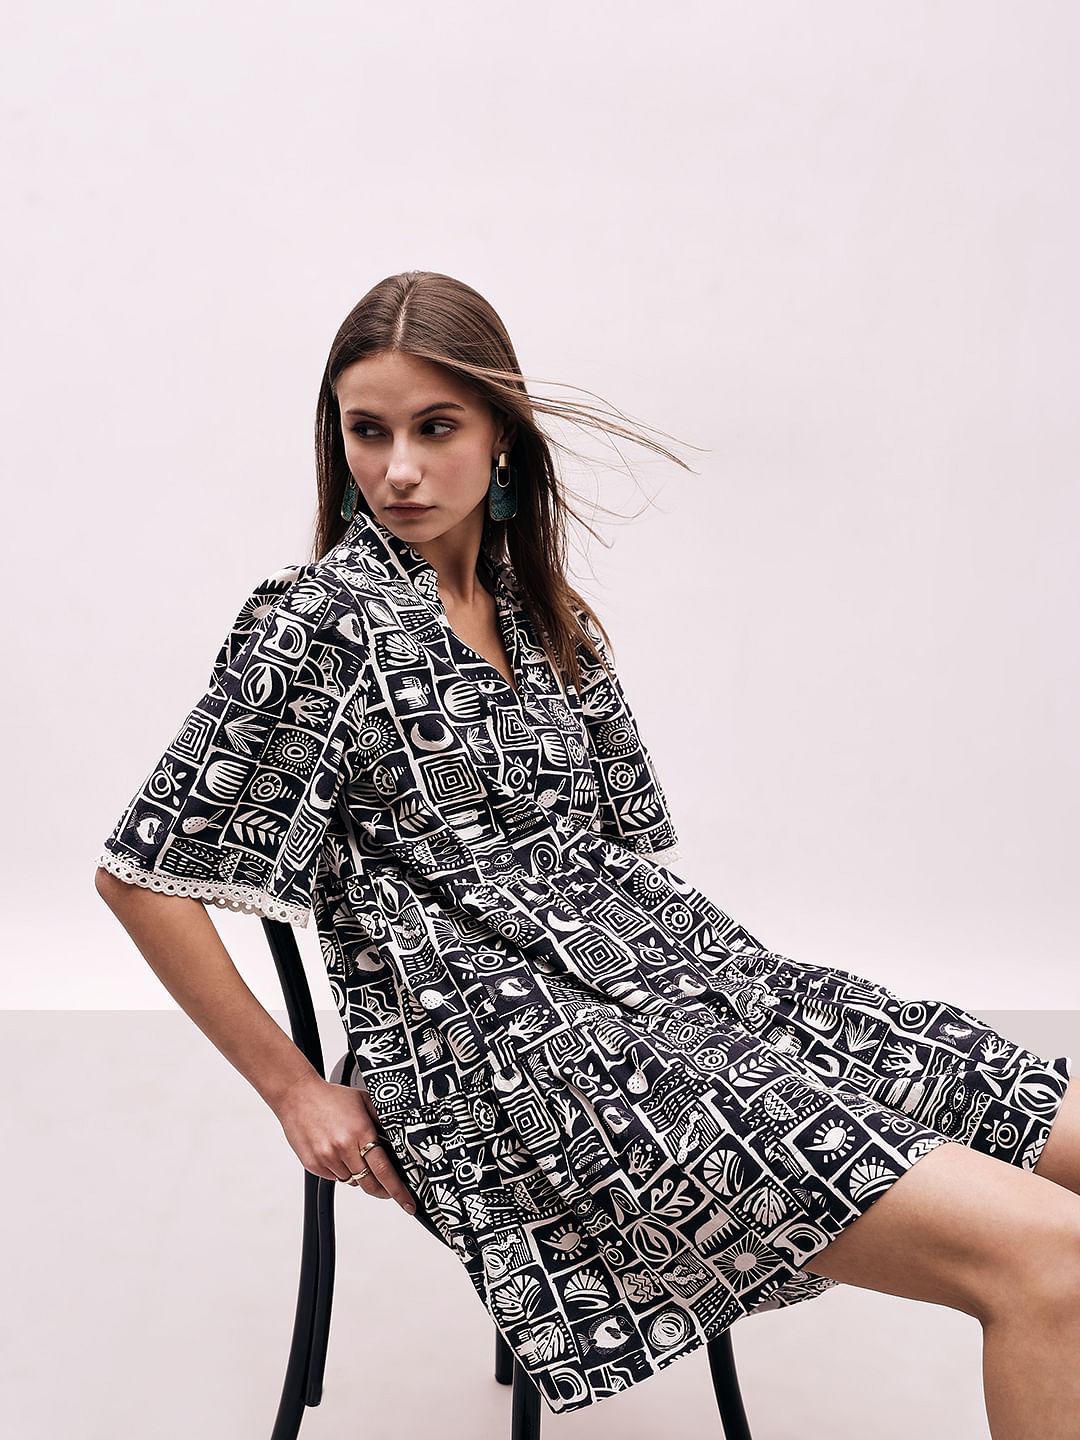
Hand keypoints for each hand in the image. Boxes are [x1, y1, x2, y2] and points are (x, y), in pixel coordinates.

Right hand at [271, 1072, 416, 1213]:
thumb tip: (399, 1138)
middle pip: (369, 1183)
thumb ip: (382, 1120)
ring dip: (359, 1176)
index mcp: (360, 1132)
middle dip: (383, 1191)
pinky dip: (341, 1171)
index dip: (398, 1190)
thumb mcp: (364, 1100)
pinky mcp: (314, 1165)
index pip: (384, 1170)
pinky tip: (338, 1153)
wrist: (297, 1096)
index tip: (407, 1202)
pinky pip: (335, 1178)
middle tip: (390, 1191)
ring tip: (354, 1155)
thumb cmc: (330, 1097)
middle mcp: (343, 1148)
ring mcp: (327, 1158)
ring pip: (352, 1181)